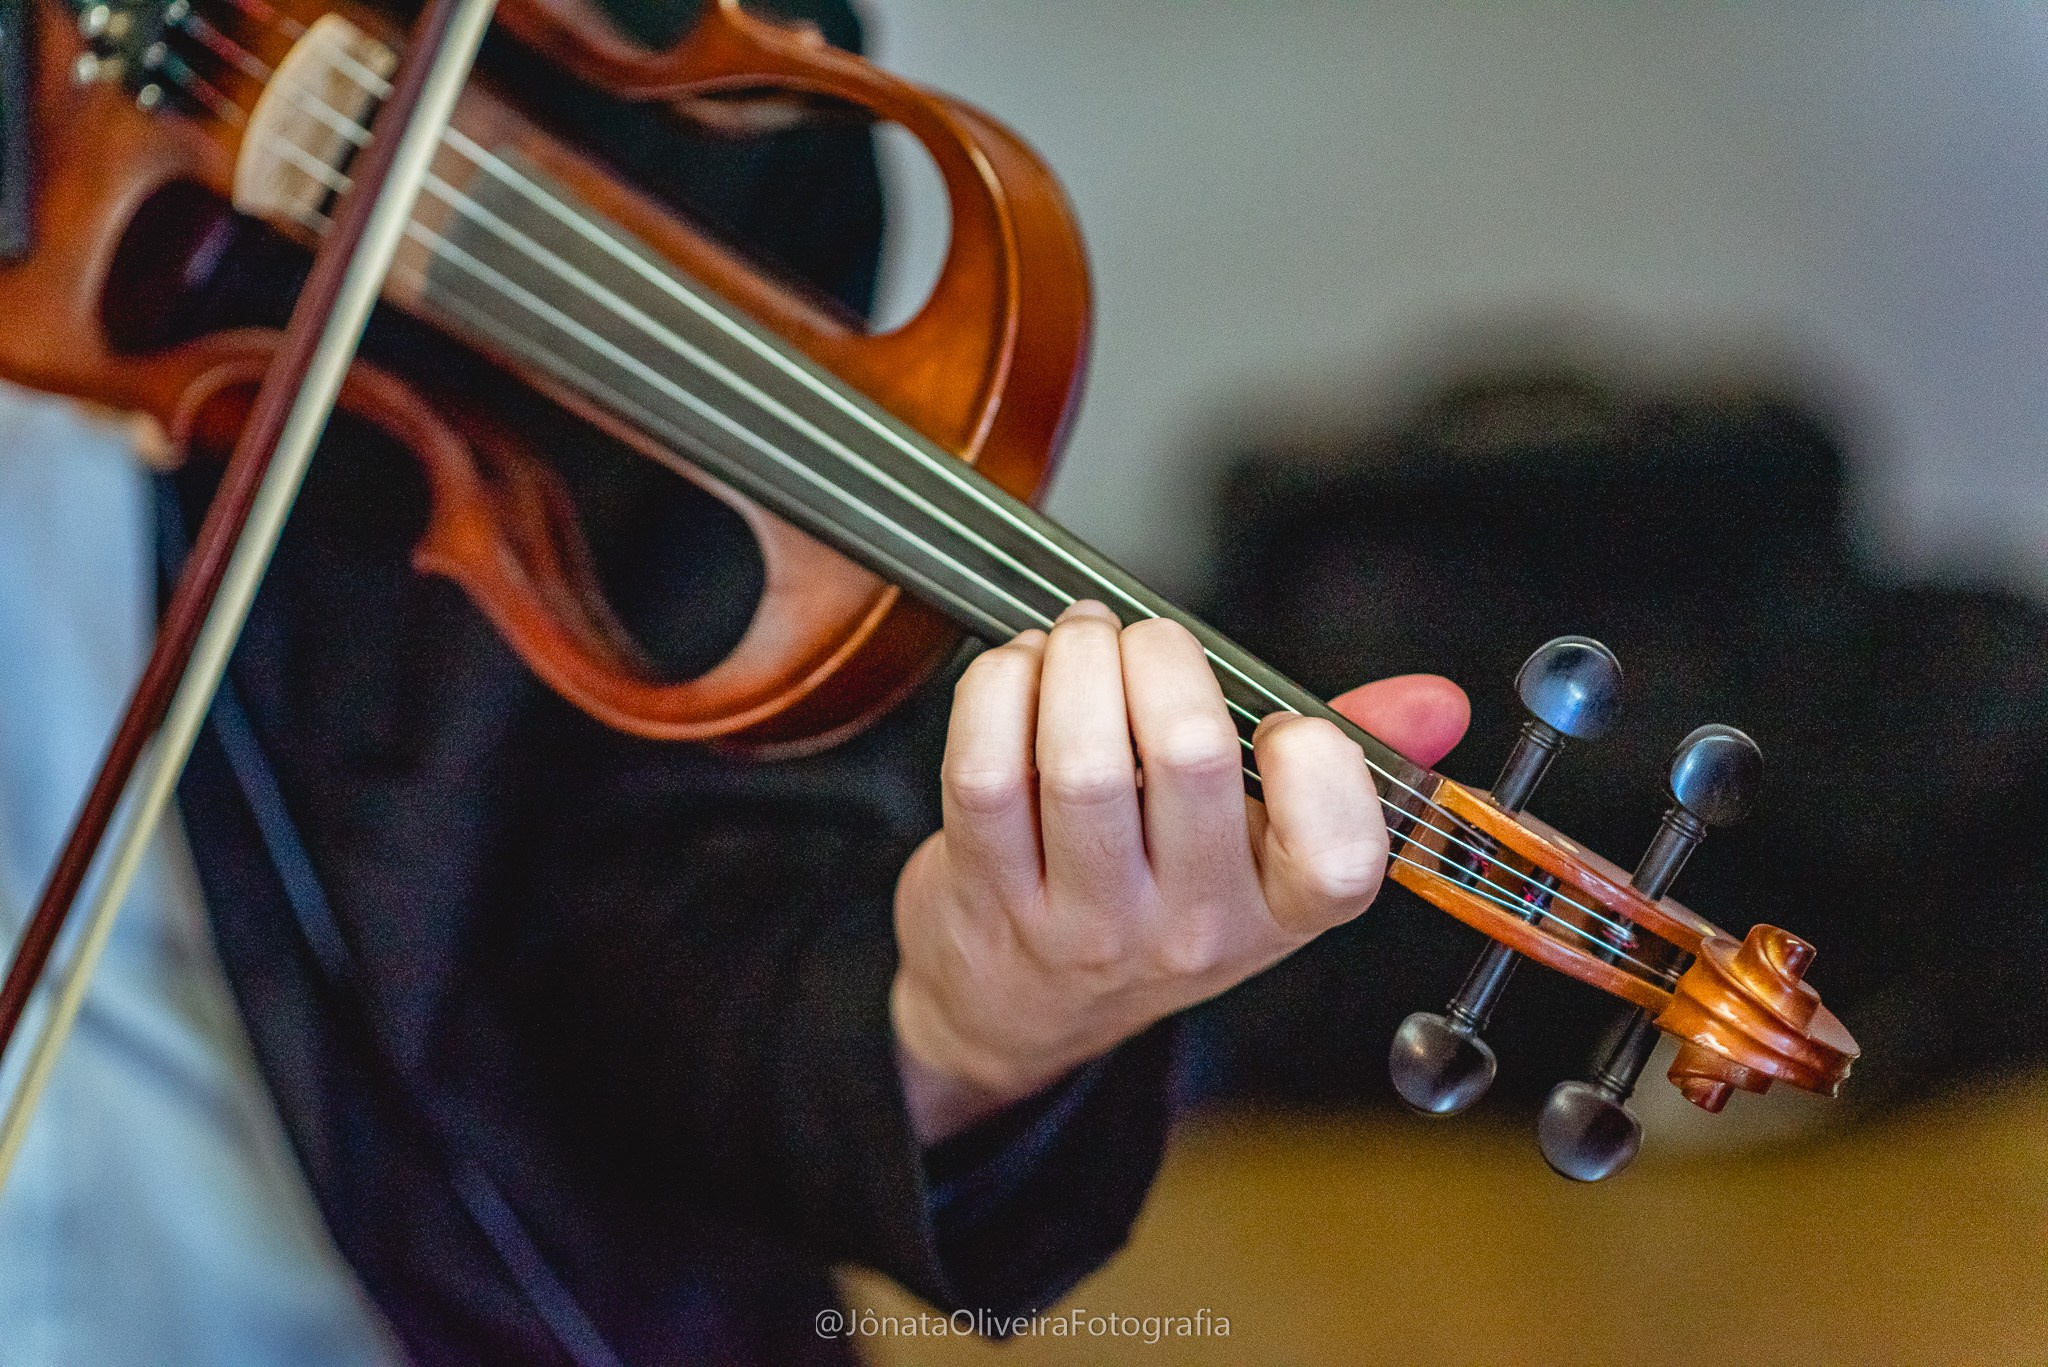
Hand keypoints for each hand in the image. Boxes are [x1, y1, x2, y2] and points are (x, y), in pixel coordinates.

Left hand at [891, 600, 1468, 1143]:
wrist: (1020, 1006)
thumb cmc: (1153, 896)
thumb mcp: (1263, 850)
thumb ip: (1346, 760)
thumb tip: (1437, 704)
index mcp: (1280, 909)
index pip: (1340, 856)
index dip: (1314, 757)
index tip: (1276, 722)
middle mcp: (1188, 927)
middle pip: (1190, 756)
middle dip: (1163, 654)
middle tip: (1144, 640)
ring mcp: (1083, 920)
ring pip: (1081, 759)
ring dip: (1076, 661)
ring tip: (1079, 642)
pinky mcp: (986, 894)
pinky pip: (985, 769)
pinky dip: (1000, 689)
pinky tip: (1019, 674)